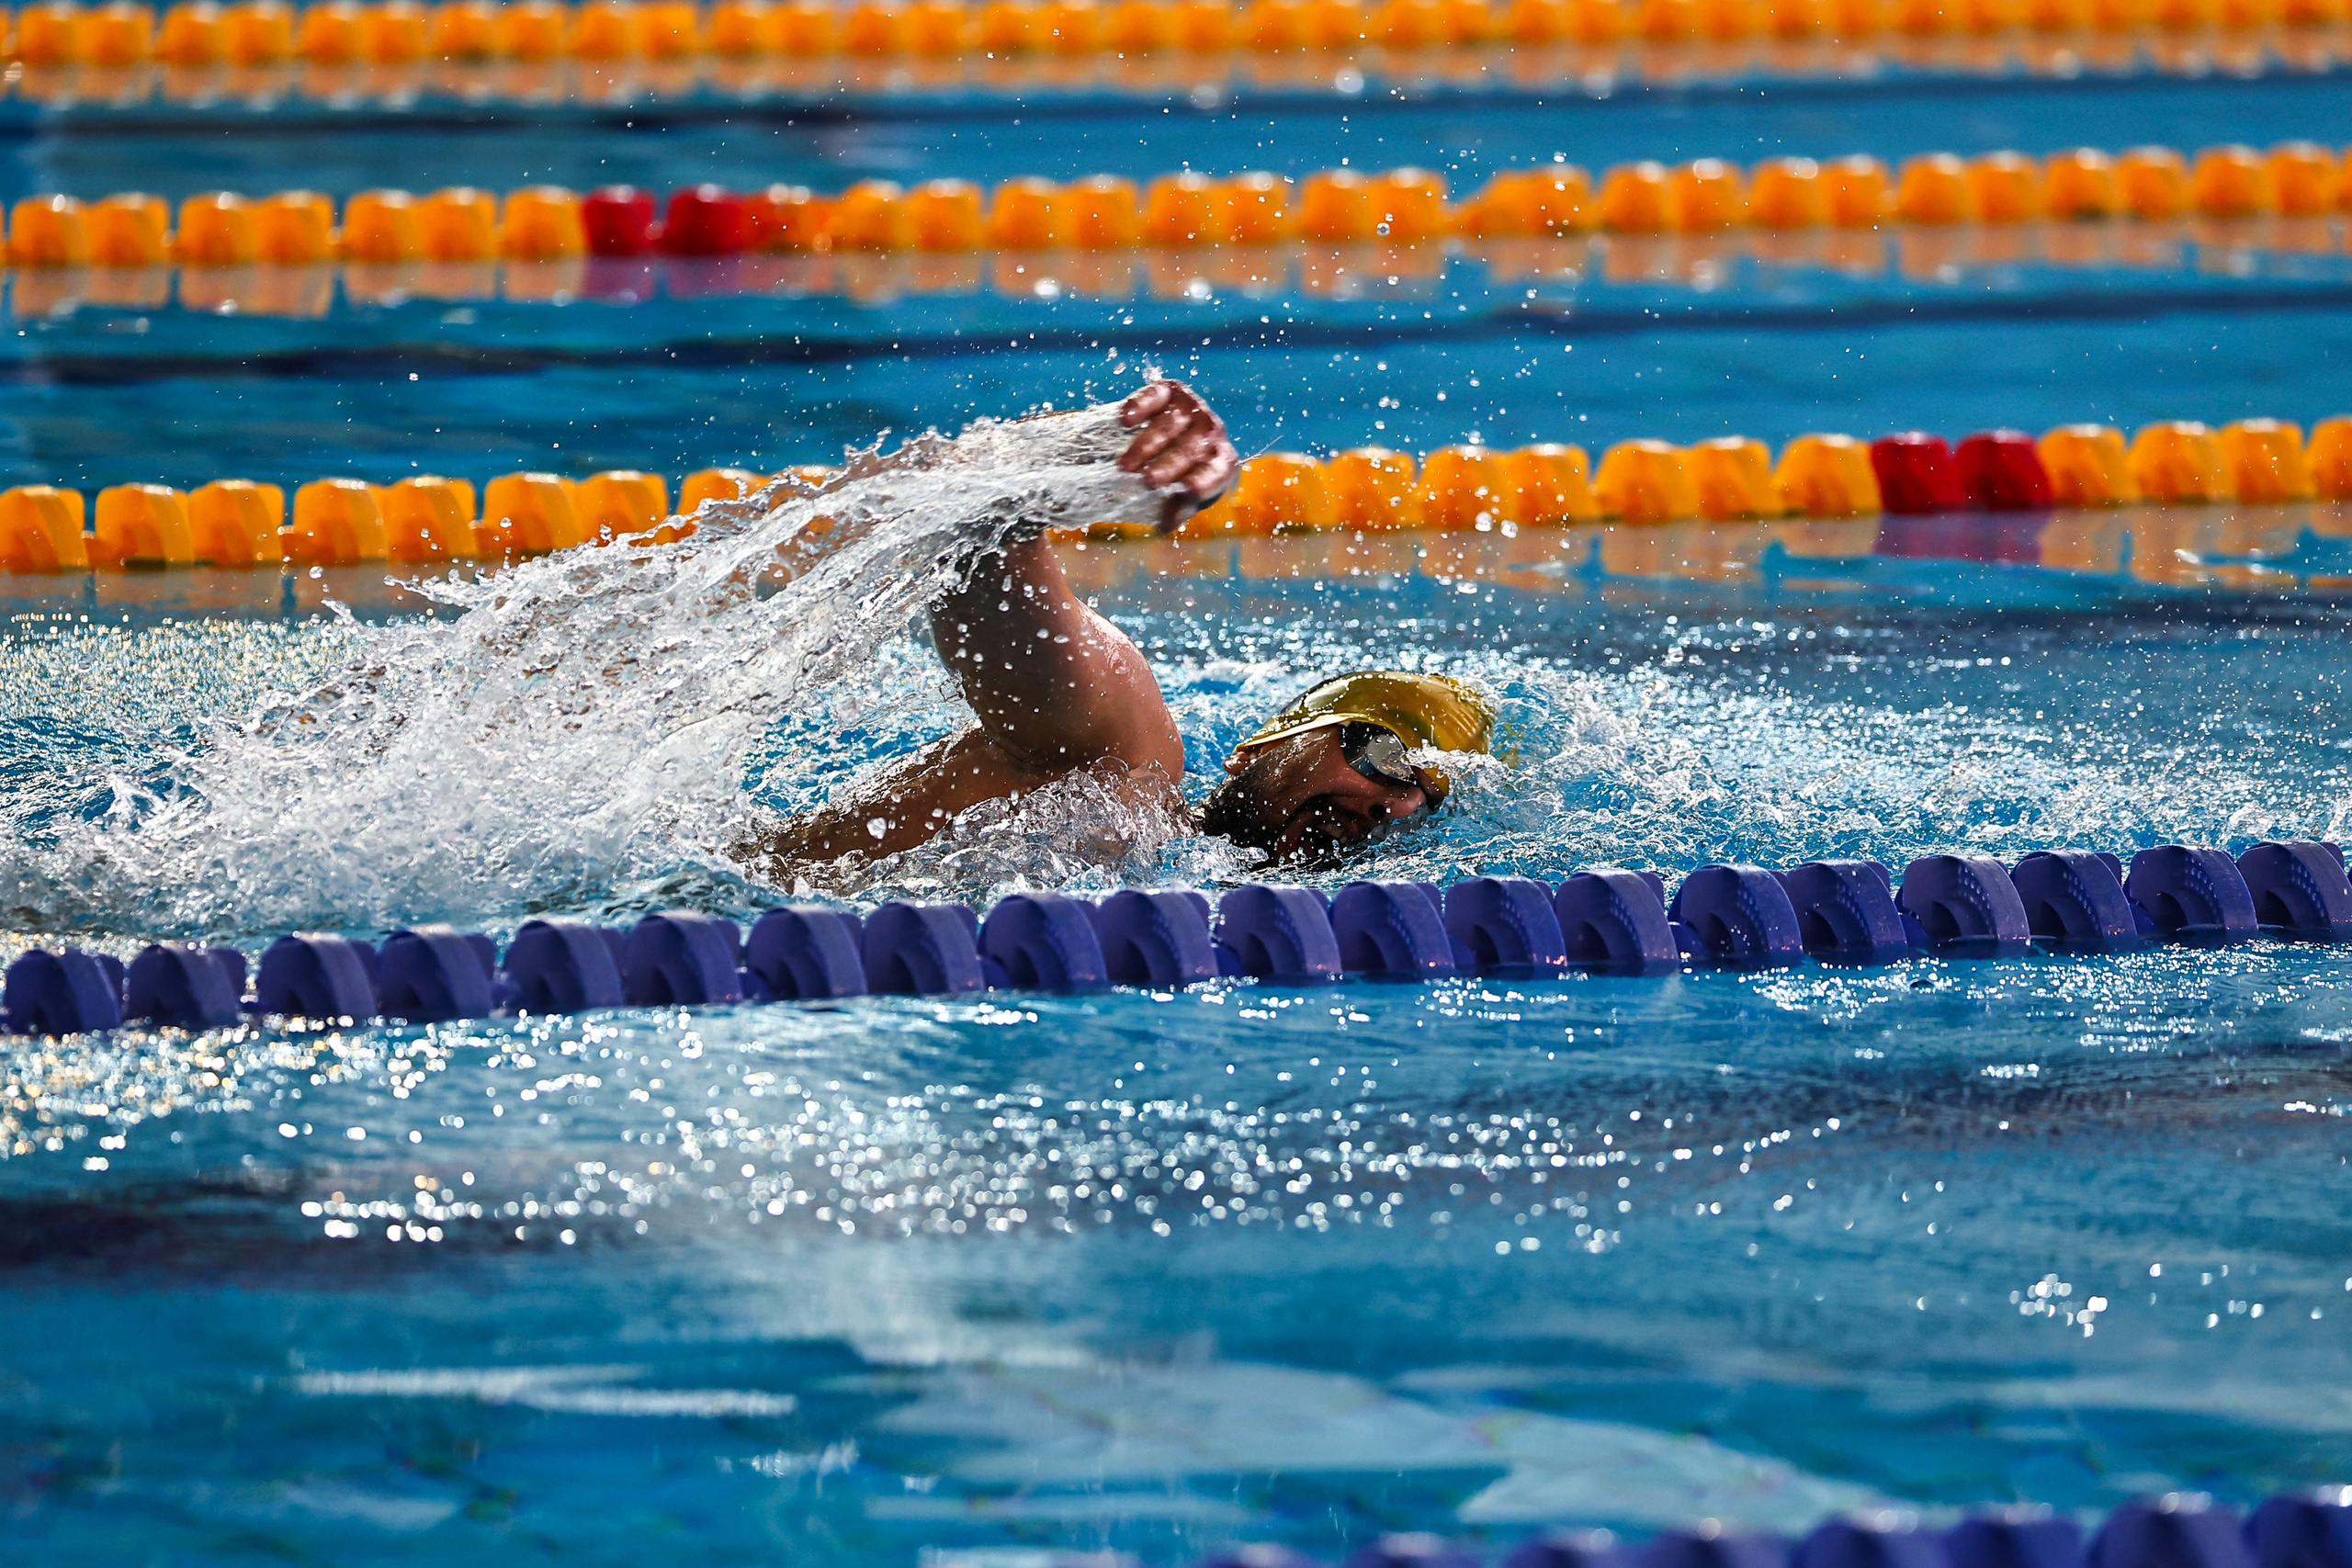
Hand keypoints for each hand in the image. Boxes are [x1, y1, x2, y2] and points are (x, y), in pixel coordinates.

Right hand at [1118, 379, 1238, 529]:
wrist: (1165, 439)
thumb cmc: (1178, 475)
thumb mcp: (1181, 494)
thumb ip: (1177, 507)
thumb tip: (1165, 524)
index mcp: (1222, 460)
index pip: (1216, 472)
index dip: (1203, 482)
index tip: (1188, 490)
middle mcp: (1212, 432)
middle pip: (1190, 449)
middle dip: (1168, 466)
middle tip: (1147, 480)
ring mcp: (1193, 408)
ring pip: (1170, 425)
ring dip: (1146, 446)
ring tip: (1124, 466)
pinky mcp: (1172, 390)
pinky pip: (1156, 395)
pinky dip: (1140, 406)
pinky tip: (1125, 420)